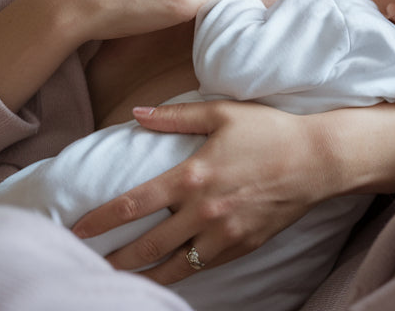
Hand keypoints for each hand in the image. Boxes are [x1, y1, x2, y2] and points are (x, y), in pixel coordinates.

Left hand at [70, 101, 329, 284]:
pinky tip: (165, 275)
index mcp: (192, 176)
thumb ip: (174, 116)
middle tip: (88, 266)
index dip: (100, 220)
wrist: (318, 161)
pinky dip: (181, 273)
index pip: (132, 204)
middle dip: (114, 259)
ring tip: (119, 281)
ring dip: (143, 276)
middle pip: (147, 246)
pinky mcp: (242, 246)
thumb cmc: (270, 132)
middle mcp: (204, 211)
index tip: (76, 230)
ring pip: (174, 267)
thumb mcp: (221, 114)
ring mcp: (224, 234)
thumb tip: (136, 113)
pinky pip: (204, 267)